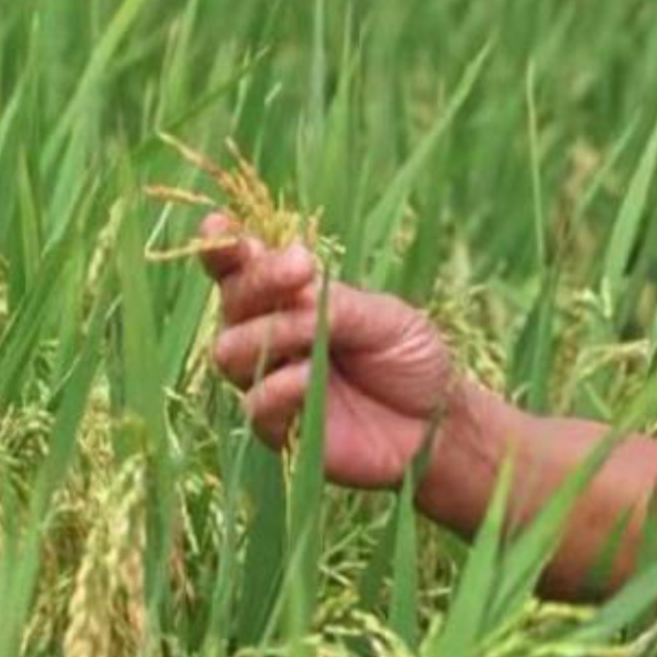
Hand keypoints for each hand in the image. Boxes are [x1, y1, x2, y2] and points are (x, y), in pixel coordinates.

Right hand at [197, 213, 460, 489]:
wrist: (437, 422)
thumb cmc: (411, 358)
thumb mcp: (385, 317)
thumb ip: (337, 303)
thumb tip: (293, 292)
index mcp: (292, 298)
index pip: (243, 269)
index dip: (223, 248)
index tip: (219, 228)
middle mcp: (269, 336)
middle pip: (232, 302)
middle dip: (260, 281)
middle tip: (301, 269)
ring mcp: (269, 381)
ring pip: (229, 352)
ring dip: (268, 334)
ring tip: (314, 334)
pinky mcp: (278, 429)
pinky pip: (255, 405)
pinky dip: (277, 388)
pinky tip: (306, 376)